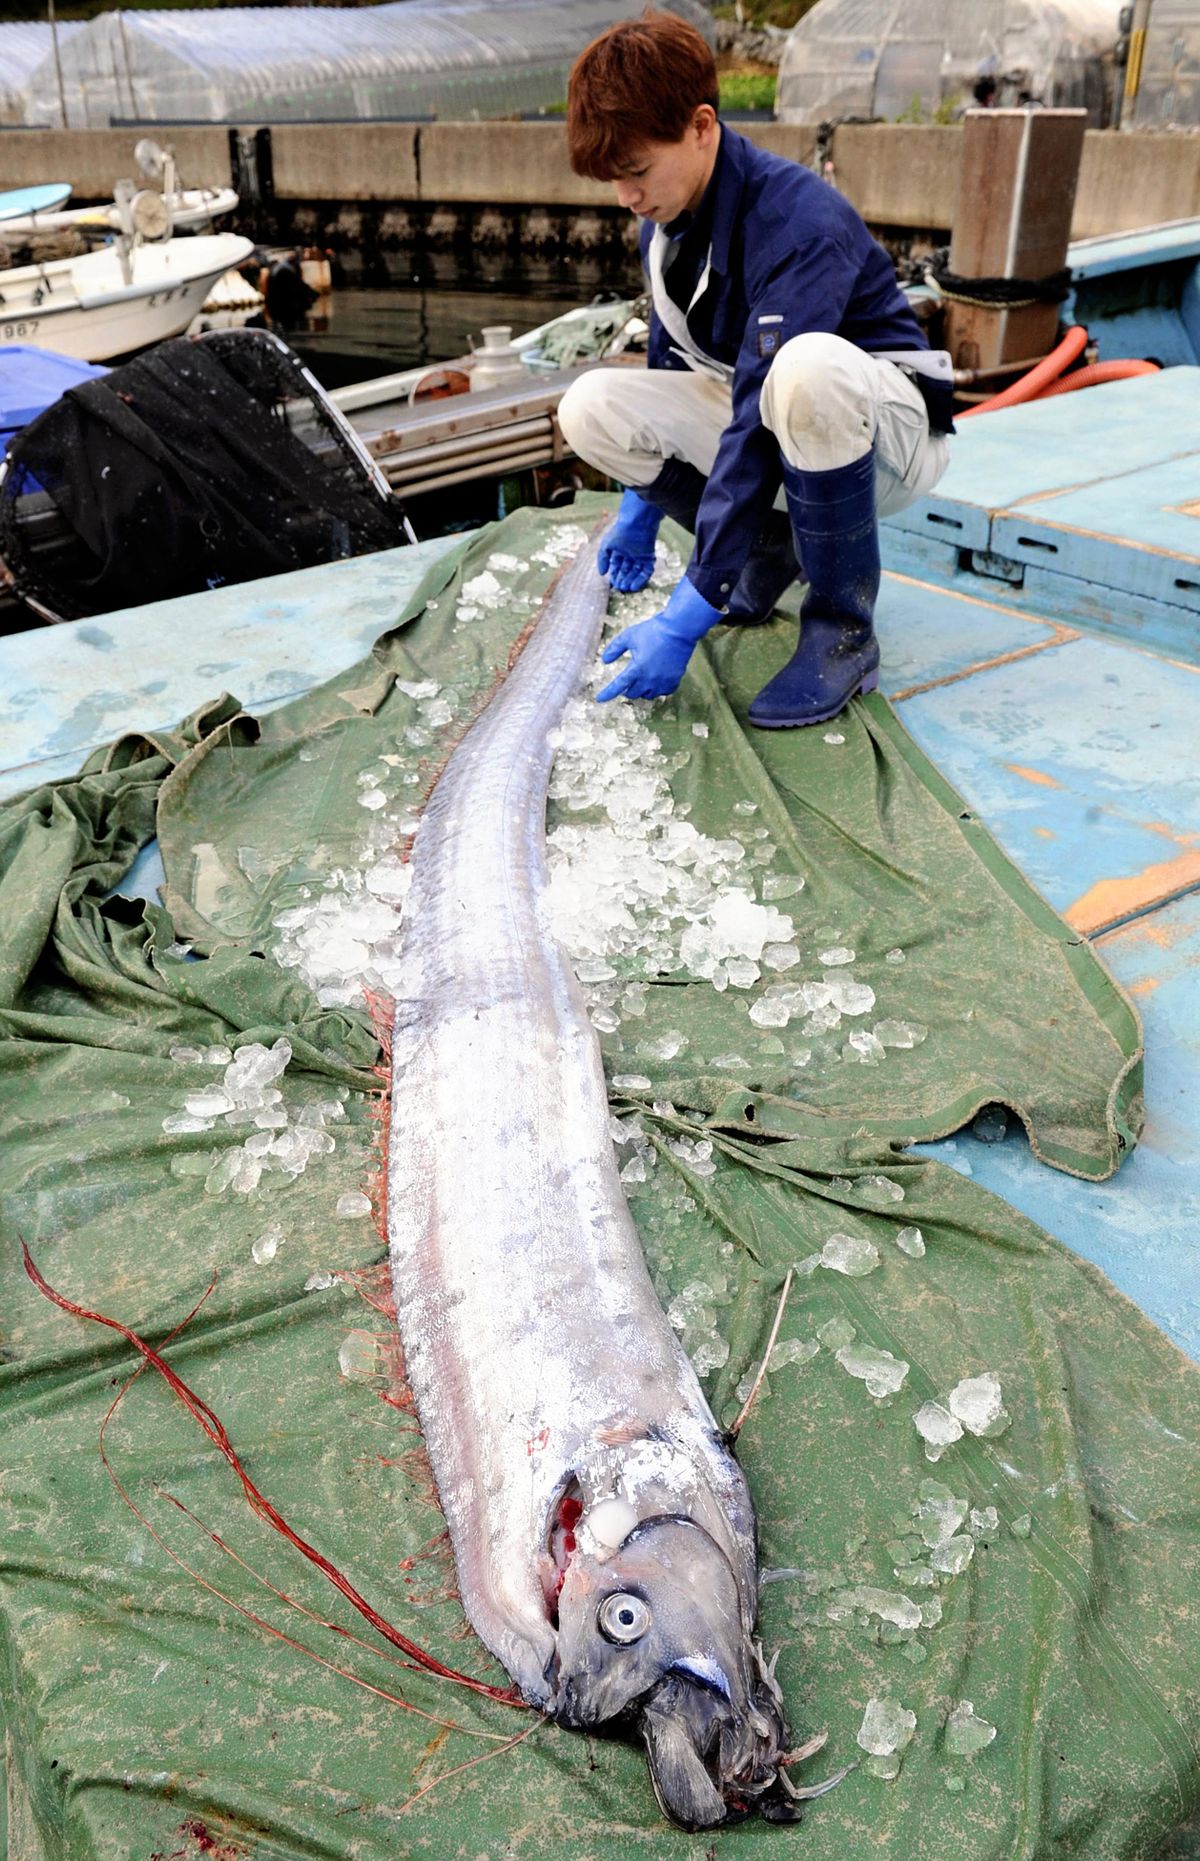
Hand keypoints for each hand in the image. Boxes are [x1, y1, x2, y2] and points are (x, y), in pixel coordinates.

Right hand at [597, 489, 661, 593]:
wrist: (637, 523)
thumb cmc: (620, 532)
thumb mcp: (606, 545)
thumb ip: (602, 559)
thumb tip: (602, 573)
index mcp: (620, 551)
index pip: (617, 567)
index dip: (615, 575)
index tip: (612, 584)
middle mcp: (631, 555)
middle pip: (627, 571)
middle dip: (622, 580)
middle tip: (619, 587)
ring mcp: (641, 556)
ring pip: (636, 573)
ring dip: (631, 581)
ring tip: (625, 588)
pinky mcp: (650, 557)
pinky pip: (646, 571)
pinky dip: (641, 580)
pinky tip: (634, 586)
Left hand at [597, 576, 721, 702]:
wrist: (678, 629)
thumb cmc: (653, 631)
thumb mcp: (629, 636)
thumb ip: (615, 649)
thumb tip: (604, 660)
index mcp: (637, 669)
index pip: (618, 686)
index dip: (608, 693)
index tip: (599, 699)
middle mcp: (649, 679)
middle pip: (633, 693)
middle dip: (628, 689)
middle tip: (627, 682)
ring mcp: (663, 681)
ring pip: (648, 695)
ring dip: (642, 690)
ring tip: (642, 681)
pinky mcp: (674, 680)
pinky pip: (663, 692)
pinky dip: (657, 690)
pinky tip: (656, 682)